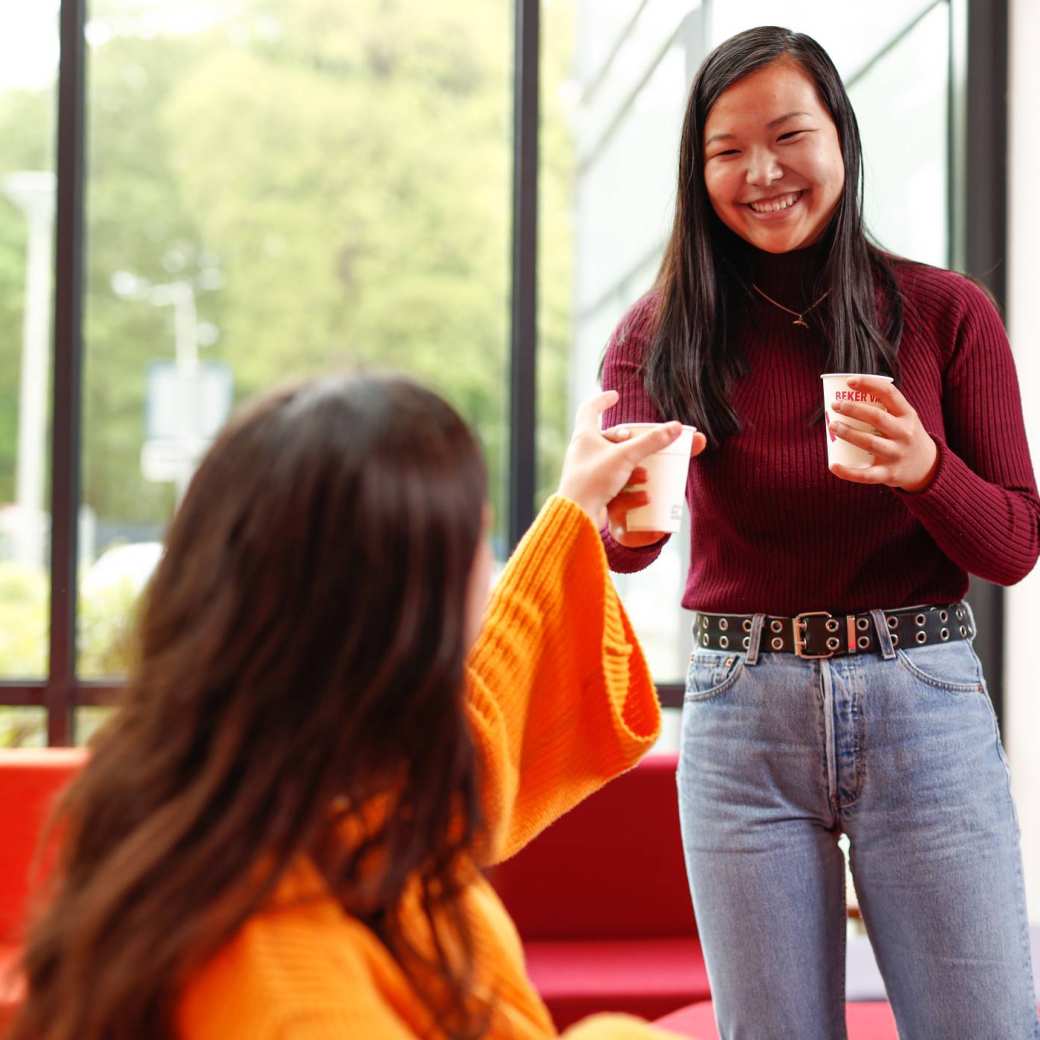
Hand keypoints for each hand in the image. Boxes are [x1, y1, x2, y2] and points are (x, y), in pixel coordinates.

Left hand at [556, 391, 704, 529]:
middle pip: (608, 438)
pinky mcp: (593, 491)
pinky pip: (614, 484)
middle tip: (642, 443)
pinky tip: (644, 497)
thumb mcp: (626, 456)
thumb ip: (651, 442)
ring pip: (614, 463)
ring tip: (646, 476)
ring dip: (633, 468)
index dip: (602, 400)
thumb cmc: (594, 480)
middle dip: (628, 442)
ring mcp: (587, 472)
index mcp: (584, 436)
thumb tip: (675, 427)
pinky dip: (630, 489)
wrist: (577, 516)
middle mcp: (583, 452)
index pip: (590, 409)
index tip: (615, 396)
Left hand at [828, 375, 938, 492]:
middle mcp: (904, 433)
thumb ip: (883, 408)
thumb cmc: (905, 436)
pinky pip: (866, 475)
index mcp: (907, 415)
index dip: (869, 384)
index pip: (889, 393)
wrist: (927, 467)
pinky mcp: (889, 474)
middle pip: (877, 417)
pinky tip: (832, 465)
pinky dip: (848, 472)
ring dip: (848, 433)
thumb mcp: (904, 419)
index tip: (849, 381)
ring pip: (869, 442)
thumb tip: (846, 395)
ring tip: (832, 425)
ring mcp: (897, 454)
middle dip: (853, 409)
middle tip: (835, 405)